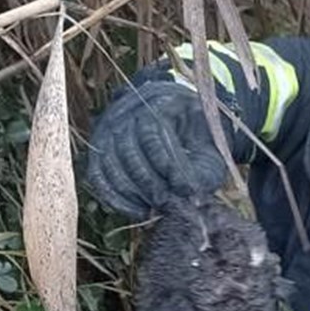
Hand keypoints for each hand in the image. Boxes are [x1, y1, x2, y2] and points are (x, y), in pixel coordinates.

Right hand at [86, 76, 226, 219]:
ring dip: (132, 191)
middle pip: (127, 146)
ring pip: (109, 161)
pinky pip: (98, 174)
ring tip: (155, 209)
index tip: (185, 188)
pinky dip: (115, 197)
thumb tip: (190, 194)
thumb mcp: (211, 147)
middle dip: (149, 181)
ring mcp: (108, 126)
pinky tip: (138, 211)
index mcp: (160, 99)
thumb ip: (204, 168)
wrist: (184, 125)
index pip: (153, 129)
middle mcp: (127, 108)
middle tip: (168, 203)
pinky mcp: (99, 148)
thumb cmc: (201, 141)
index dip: (168, 162)